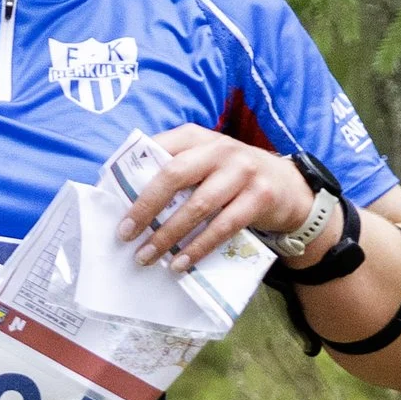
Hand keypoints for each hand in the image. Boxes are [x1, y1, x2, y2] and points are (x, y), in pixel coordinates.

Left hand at [113, 128, 329, 273]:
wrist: (287, 186)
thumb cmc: (230, 176)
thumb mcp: (205, 162)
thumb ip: (174, 169)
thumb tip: (125, 198)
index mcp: (197, 136)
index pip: (158, 149)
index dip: (132, 175)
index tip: (113, 203)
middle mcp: (220, 149)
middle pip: (174, 175)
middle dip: (146, 207)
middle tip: (125, 234)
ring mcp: (243, 171)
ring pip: (198, 206)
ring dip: (168, 236)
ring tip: (146, 256)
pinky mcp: (260, 197)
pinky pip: (223, 227)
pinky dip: (198, 247)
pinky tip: (180, 262)